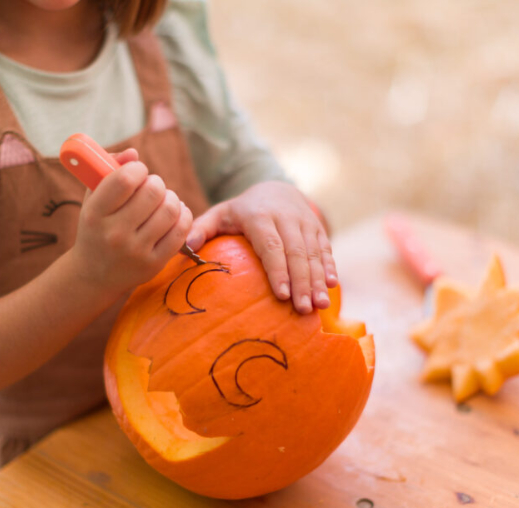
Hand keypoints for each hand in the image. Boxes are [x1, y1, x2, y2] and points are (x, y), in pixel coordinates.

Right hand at [70, 149, 192, 293]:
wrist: (94, 275)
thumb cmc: (96, 228)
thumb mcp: (92, 199)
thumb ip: (108, 170)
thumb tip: (133, 153)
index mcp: (94, 214)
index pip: (124, 180)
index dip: (137, 168)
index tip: (137, 172)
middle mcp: (114, 234)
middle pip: (153, 191)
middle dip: (156, 182)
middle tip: (151, 187)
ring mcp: (136, 251)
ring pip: (170, 209)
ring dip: (171, 198)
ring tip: (163, 200)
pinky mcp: (154, 264)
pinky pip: (181, 230)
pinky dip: (182, 215)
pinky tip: (173, 214)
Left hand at [186, 181, 337, 313]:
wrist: (276, 188)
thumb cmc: (241, 211)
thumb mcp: (219, 214)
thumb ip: (201, 228)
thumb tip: (186, 248)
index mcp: (260, 216)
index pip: (271, 245)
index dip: (278, 270)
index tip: (281, 295)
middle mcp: (286, 217)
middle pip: (296, 252)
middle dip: (302, 282)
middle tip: (303, 309)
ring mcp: (305, 222)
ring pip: (313, 252)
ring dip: (318, 280)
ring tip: (319, 306)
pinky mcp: (318, 227)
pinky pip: (325, 248)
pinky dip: (330, 267)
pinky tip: (332, 287)